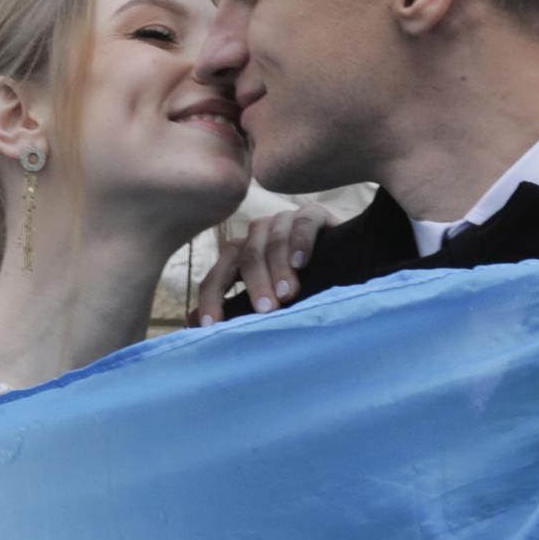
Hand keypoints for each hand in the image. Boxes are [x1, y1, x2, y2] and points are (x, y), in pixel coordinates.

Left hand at [194, 204, 332, 324]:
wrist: (347, 263)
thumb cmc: (302, 288)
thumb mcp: (268, 300)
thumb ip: (235, 307)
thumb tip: (191, 322)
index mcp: (240, 256)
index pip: (217, 274)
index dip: (212, 298)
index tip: (212, 326)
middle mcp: (257, 235)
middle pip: (245, 255)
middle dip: (255, 284)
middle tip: (265, 310)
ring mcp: (284, 222)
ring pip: (272, 240)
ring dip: (279, 268)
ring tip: (288, 294)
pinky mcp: (313, 214)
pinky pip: (303, 223)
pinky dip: (302, 242)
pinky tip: (303, 263)